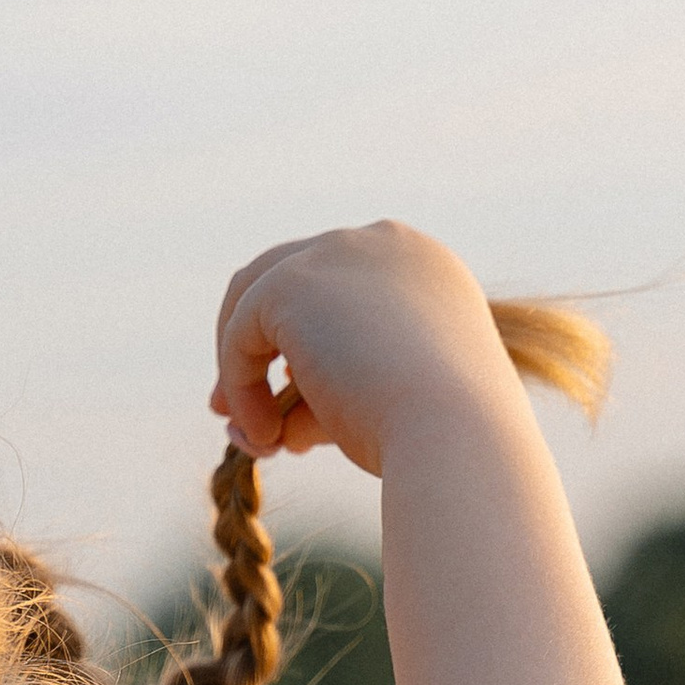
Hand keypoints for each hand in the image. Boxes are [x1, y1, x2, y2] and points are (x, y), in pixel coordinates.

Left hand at [210, 223, 520, 478]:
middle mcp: (384, 244)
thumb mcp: (384, 411)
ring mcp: (338, 251)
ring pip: (257, 300)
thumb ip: (328, 398)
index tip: (287, 389)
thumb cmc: (435, 440)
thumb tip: (272, 425)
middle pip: (289, 275)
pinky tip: (268, 436)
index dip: (304, 334)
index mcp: (423, 267)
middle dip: (255, 343)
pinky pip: (241, 335)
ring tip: (255, 435)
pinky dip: (242, 387)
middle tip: (230, 409)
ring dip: (242, 368)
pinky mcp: (293, 281)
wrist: (454, 434)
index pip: (341, 283)